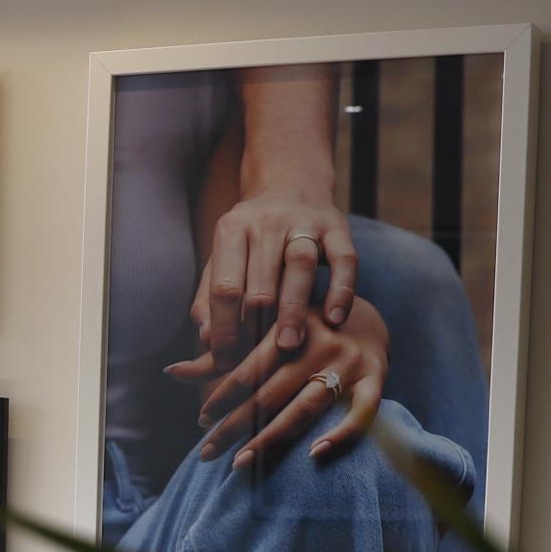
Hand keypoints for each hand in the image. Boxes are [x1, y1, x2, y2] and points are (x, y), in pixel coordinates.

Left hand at [169, 187, 359, 378]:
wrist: (290, 185)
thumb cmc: (251, 240)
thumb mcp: (224, 260)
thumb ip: (209, 299)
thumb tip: (205, 339)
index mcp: (231, 229)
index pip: (224, 287)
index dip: (223, 330)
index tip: (225, 363)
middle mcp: (266, 221)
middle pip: (259, 282)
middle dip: (256, 328)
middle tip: (257, 366)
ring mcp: (304, 221)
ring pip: (298, 266)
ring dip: (292, 311)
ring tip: (288, 347)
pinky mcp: (337, 226)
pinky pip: (344, 259)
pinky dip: (340, 290)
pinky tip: (334, 319)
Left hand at [192, 297, 389, 471]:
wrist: (363, 315)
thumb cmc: (299, 328)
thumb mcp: (263, 332)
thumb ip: (220, 355)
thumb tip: (172, 372)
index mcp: (288, 326)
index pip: (249, 367)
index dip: (223, 395)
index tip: (201, 422)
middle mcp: (319, 343)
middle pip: (271, 392)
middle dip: (235, 425)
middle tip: (206, 454)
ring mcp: (350, 363)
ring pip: (306, 406)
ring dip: (271, 438)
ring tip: (240, 463)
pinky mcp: (377, 380)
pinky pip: (361, 413)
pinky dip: (341, 433)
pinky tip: (314, 454)